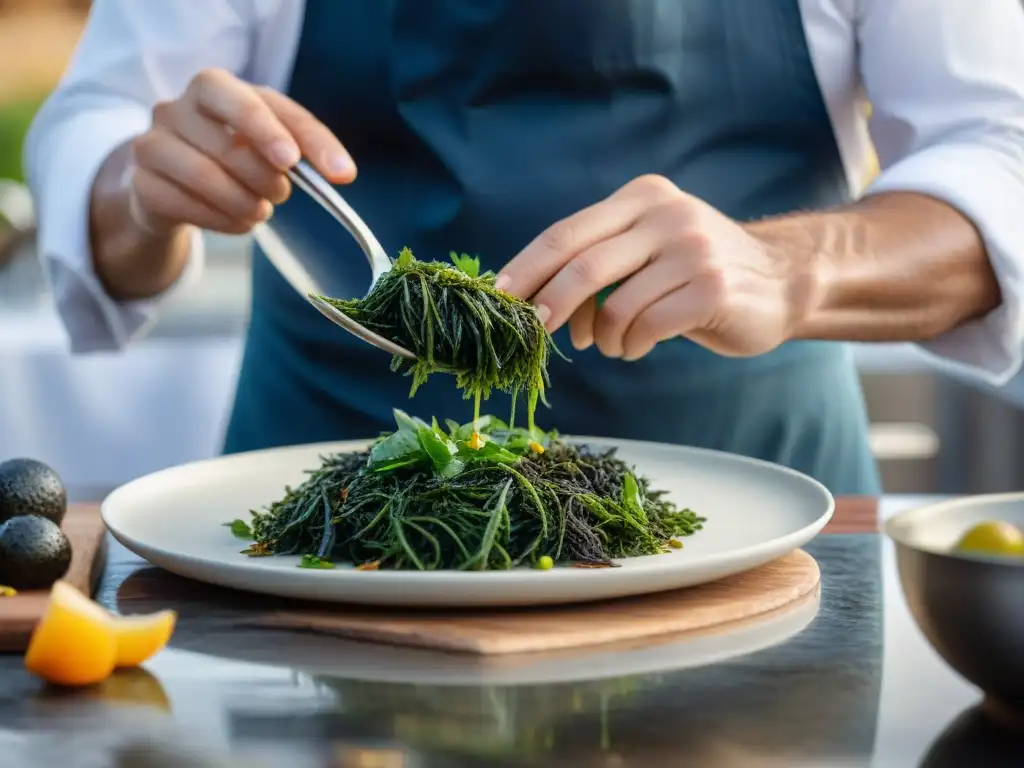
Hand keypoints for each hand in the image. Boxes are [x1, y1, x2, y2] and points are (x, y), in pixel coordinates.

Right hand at [126, 68, 354, 235]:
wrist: (177, 182)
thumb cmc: (234, 153)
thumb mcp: (271, 139)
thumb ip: (306, 147)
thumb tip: (344, 173)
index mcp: (213, 86)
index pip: (248, 103)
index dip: (270, 132)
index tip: (292, 161)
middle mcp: (174, 108)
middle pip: (232, 147)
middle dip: (268, 179)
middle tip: (281, 194)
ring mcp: (152, 145)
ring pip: (208, 178)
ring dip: (247, 204)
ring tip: (260, 211)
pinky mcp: (143, 184)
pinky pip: (189, 207)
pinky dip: (224, 222)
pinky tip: (238, 222)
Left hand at [496, 175, 820, 359]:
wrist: (781, 281)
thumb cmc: (695, 274)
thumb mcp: (647, 250)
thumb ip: (599, 263)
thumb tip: (536, 304)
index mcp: (641, 198)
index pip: (566, 233)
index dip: (526, 269)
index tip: (497, 299)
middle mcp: (665, 215)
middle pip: (583, 265)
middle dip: (549, 306)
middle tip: (535, 333)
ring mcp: (692, 250)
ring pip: (616, 305)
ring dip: (601, 336)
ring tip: (611, 344)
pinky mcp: (711, 288)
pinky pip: (648, 326)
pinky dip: (630, 345)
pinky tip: (636, 347)